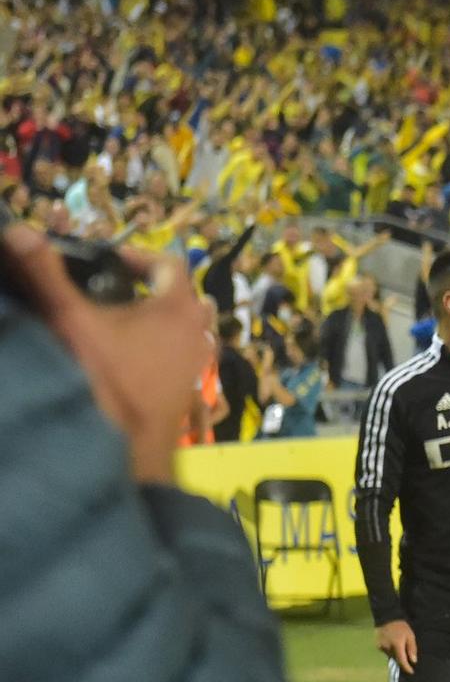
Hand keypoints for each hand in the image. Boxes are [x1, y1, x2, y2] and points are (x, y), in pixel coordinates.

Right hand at [1, 224, 208, 483]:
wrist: (129, 450)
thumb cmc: (106, 379)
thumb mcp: (71, 322)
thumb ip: (46, 276)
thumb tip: (18, 231)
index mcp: (179, 308)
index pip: (168, 263)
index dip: (136, 254)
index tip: (105, 259)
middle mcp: (199, 333)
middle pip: (179, 295)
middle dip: (146, 288)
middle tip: (107, 290)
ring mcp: (196, 364)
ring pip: (182, 328)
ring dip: (153, 319)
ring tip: (112, 321)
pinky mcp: (188, 390)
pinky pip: (178, 356)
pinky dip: (156, 348)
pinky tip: (123, 357)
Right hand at [376, 620, 418, 674]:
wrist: (388, 618)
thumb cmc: (402, 627)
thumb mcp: (410, 636)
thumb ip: (412, 648)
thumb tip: (413, 661)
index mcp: (397, 645)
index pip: (401, 660)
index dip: (406, 667)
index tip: (411, 672)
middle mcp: (388, 647)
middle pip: (396, 658)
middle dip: (402, 659)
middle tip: (407, 657)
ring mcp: (381, 647)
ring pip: (391, 656)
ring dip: (396, 654)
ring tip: (399, 647)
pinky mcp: (378, 646)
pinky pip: (386, 652)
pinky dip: (390, 651)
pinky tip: (393, 644)